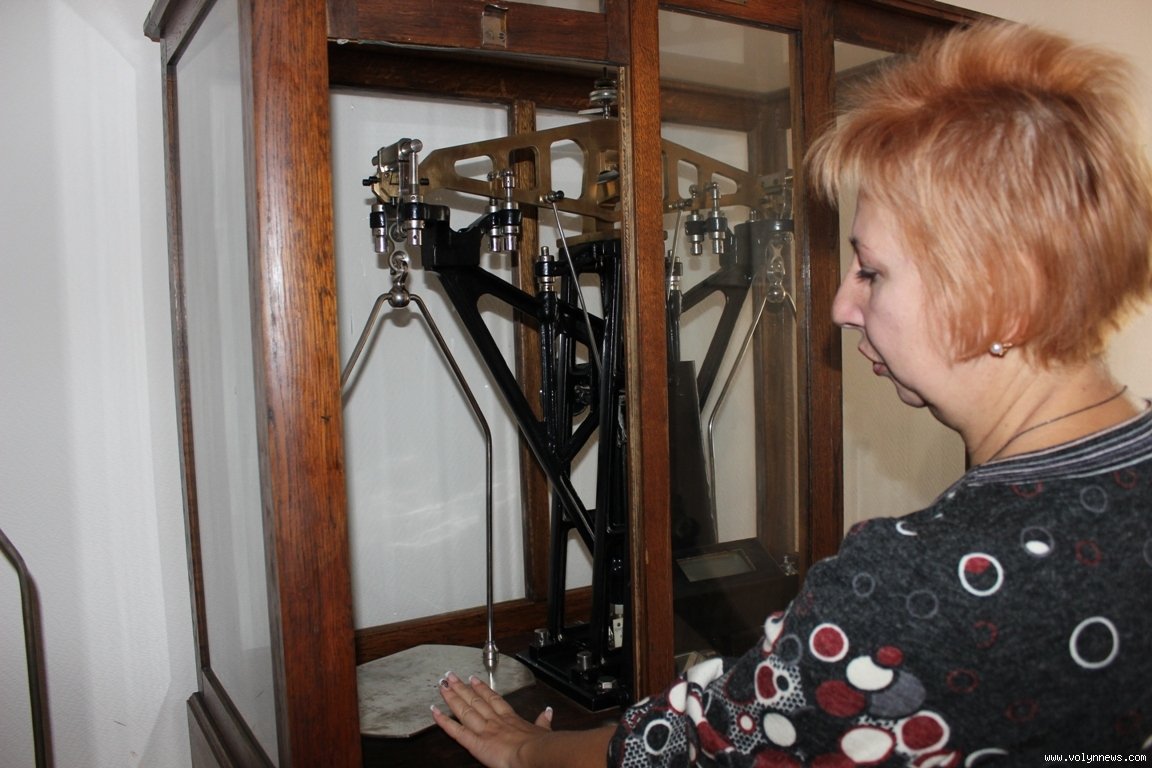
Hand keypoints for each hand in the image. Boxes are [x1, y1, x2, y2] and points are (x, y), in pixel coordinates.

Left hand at [432, 671, 553, 767]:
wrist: (533, 753)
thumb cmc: (539, 746)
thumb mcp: (544, 730)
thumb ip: (543, 721)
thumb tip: (548, 712)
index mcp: (510, 718)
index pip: (493, 699)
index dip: (482, 688)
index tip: (473, 679)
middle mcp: (494, 720)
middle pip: (475, 700)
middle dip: (462, 687)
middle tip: (451, 676)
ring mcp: (483, 729)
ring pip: (464, 710)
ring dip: (452, 696)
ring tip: (442, 685)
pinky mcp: (475, 742)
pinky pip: (456, 731)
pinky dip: (444, 721)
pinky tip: (435, 711)